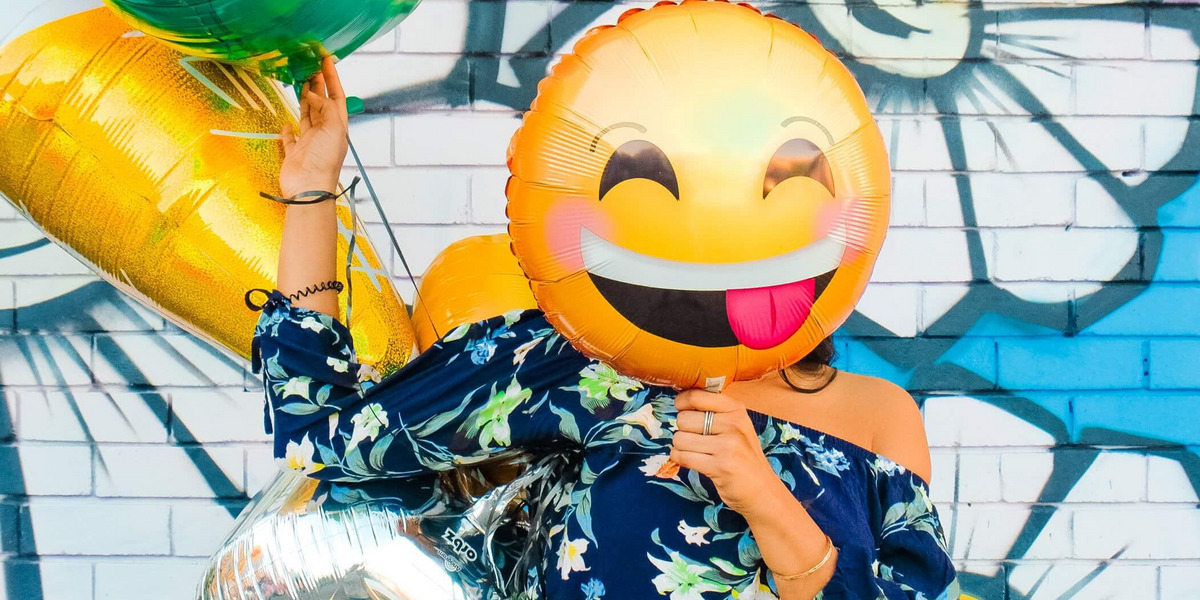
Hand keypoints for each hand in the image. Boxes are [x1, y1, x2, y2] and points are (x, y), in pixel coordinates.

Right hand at [279, 56, 348, 197]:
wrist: (309, 188)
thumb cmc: (324, 160)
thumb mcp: (334, 129)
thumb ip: (326, 108)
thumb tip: (315, 95)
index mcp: (338, 127)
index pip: (336, 97)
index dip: (332, 79)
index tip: (326, 61)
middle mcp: (325, 133)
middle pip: (322, 104)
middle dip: (318, 86)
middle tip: (311, 67)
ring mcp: (309, 142)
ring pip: (307, 116)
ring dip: (305, 100)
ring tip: (301, 82)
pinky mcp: (294, 152)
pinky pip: (291, 138)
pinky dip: (289, 129)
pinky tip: (287, 122)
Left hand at [670, 390, 785, 515]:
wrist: (763, 491)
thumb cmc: (744, 458)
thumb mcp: (737, 427)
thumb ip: (714, 413)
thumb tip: (680, 402)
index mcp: (736, 410)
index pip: (696, 396)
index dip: (681, 403)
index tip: (681, 410)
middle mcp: (733, 424)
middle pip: (684, 418)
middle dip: (682, 430)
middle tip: (694, 439)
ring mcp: (728, 445)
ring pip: (680, 438)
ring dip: (680, 447)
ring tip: (694, 452)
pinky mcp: (720, 466)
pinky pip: (683, 457)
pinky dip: (679, 459)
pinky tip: (690, 461)